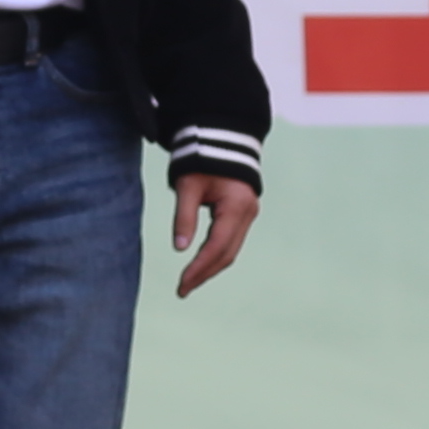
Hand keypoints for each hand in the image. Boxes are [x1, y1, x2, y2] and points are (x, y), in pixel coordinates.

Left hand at [169, 170, 261, 299]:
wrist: (222, 138)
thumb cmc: (202, 159)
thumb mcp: (188, 186)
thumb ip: (184, 217)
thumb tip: (179, 248)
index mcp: (235, 206)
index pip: (217, 246)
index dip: (199, 267)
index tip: (182, 284)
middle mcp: (247, 214)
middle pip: (227, 253)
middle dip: (204, 273)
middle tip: (182, 290)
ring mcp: (248, 214)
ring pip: (230, 250)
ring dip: (210, 268)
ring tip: (189, 282)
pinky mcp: (243, 214)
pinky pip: (231, 241)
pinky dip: (216, 255)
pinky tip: (201, 265)